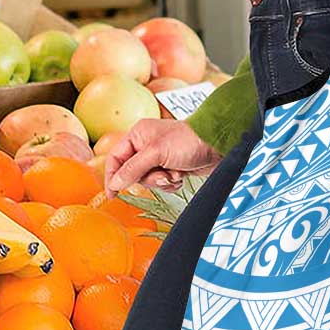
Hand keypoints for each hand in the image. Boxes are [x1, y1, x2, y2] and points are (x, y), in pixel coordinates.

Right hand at [104, 119, 222, 195]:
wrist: (217, 145)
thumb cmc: (188, 141)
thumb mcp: (156, 153)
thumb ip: (133, 168)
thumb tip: (115, 183)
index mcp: (138, 135)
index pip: (115, 158)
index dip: (112, 176)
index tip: (112, 194)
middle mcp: (146, 145)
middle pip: (132, 173)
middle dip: (149, 178)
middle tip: (162, 175)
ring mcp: (159, 157)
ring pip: (148, 180)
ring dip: (162, 181)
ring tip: (175, 173)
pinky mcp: (171, 167)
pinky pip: (162, 183)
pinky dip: (171, 183)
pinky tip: (181, 175)